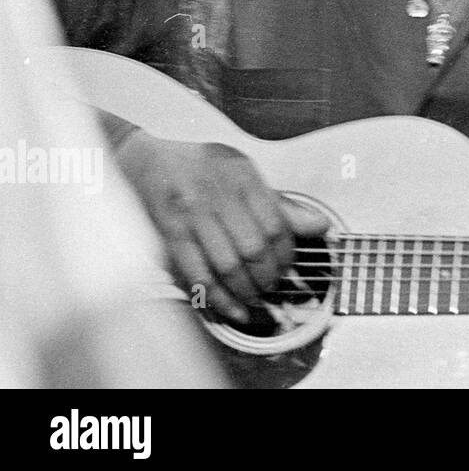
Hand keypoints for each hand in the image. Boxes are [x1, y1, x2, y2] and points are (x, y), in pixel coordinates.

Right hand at [115, 134, 328, 322]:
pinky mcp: (170, 234)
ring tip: (255, 298)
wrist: (146, 161)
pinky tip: (233, 309)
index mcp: (243, 177)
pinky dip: (218, 298)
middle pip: (254, 248)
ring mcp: (192, 215)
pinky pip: (198, 274)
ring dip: (246, 291)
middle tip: (272, 286)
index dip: (287, 254)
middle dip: (268, 276)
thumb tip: (321, 225)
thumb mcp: (244, 173)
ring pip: (227, 266)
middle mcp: (218, 195)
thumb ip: (281, 203)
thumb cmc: (201, 168)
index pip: (276, 224)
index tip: (288, 266)